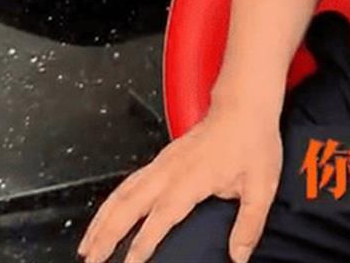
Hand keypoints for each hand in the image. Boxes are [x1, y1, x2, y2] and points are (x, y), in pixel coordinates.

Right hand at [76, 107, 280, 262]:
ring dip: (102, 219)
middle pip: (128, 205)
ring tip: (87, 246)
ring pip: (123, 192)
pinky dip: (112, 201)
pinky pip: (129, 182)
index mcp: (190, 180)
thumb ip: (249, 224)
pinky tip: (108, 214)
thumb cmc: (253, 140)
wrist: (245, 104)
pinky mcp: (163, 158)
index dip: (142, 244)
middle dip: (106, 235)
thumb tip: (238, 256)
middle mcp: (169, 170)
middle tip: (91, 261)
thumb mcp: (262, 185)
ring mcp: (163, 162)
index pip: (160, 218)